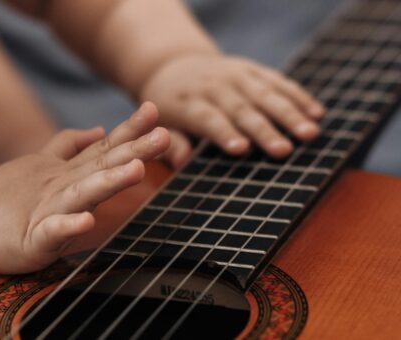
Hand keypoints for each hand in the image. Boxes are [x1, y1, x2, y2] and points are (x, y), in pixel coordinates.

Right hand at [0, 103, 168, 273]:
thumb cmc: (8, 195)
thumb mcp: (42, 165)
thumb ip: (69, 146)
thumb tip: (99, 130)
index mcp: (69, 174)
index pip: (104, 149)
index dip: (130, 131)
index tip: (153, 111)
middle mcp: (63, 187)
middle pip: (102, 166)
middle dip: (133, 149)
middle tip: (162, 134)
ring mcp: (48, 210)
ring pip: (82, 194)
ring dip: (108, 182)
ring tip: (134, 169)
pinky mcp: (32, 238)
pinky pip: (52, 231)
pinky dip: (68, 226)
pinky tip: (87, 221)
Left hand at [140, 54, 324, 161]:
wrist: (175, 66)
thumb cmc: (168, 107)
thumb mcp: (158, 124)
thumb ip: (170, 143)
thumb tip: (180, 162)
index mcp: (188, 103)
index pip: (209, 118)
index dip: (224, 133)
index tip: (241, 150)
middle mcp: (214, 86)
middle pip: (241, 109)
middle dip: (264, 130)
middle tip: (284, 151)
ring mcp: (235, 75)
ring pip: (265, 94)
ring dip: (289, 113)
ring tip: (310, 133)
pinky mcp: (252, 68)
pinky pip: (277, 81)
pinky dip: (298, 96)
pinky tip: (317, 113)